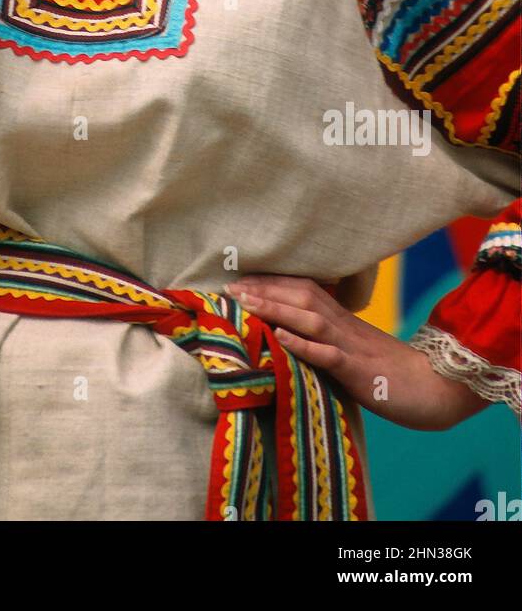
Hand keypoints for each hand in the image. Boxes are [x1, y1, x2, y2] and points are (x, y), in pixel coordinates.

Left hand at [224, 274, 489, 430]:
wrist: (437, 387)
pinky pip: (330, 356)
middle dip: (264, 290)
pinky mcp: (360, 372)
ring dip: (276, 308)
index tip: (240, 279)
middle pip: (301, 296)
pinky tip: (281, 338)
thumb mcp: (355, 350)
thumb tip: (295, 337)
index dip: (272, 282)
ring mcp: (352, 347)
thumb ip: (328, 341)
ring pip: (310, 319)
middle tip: (229, 286)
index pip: (304, 290)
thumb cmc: (392, 373)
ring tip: (245, 302)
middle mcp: (344, 327)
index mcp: (343, 321)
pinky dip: (304, 345)